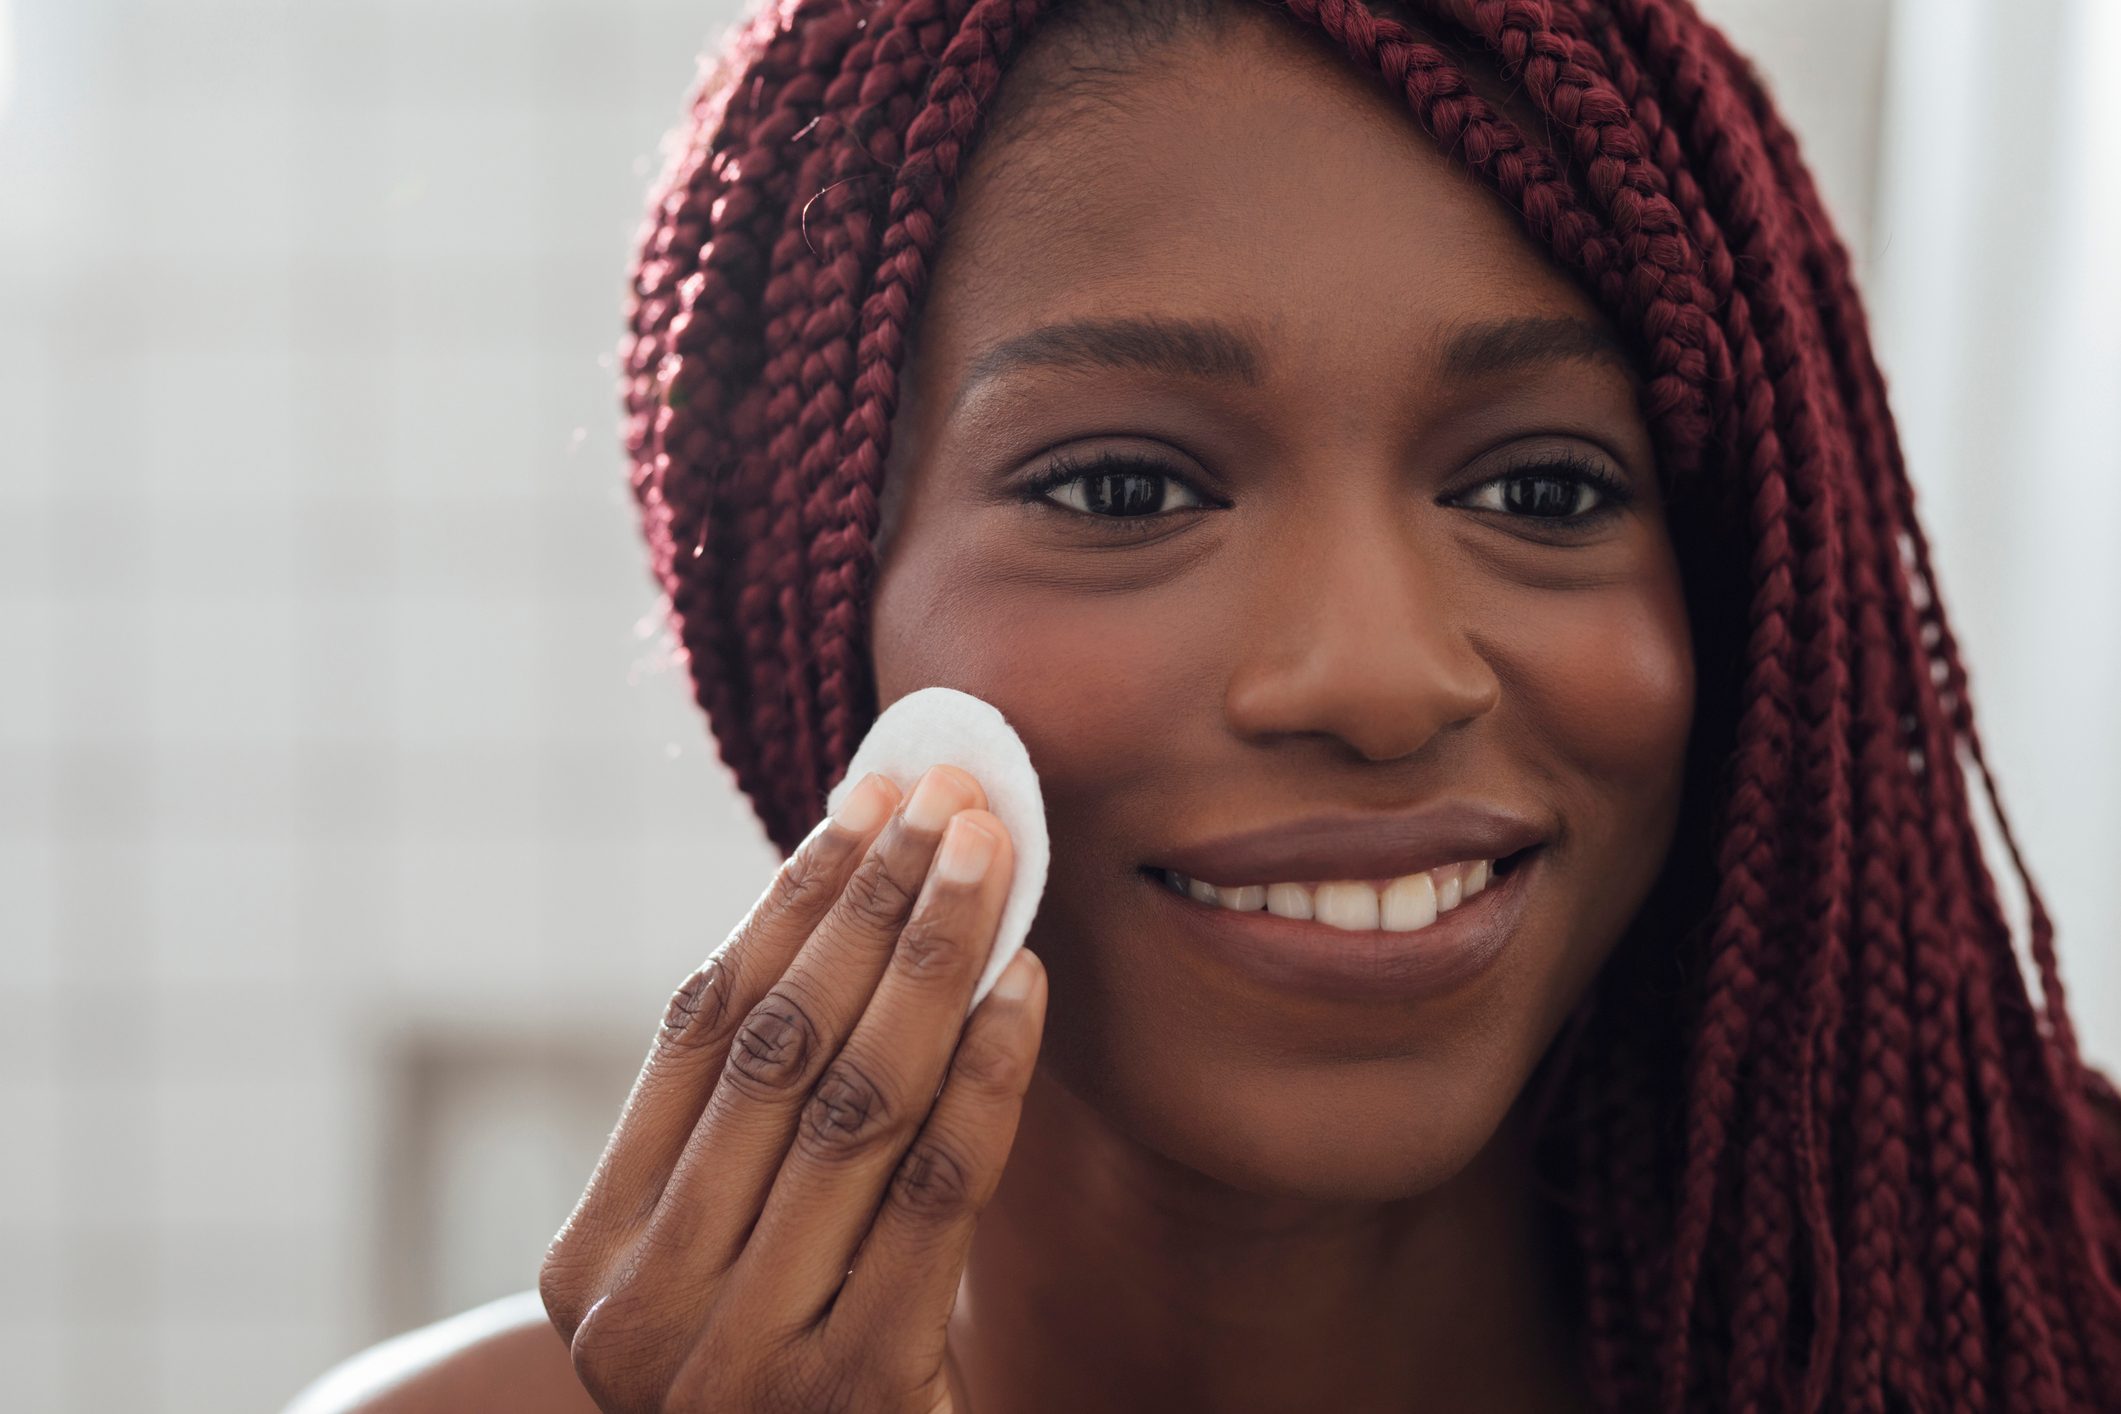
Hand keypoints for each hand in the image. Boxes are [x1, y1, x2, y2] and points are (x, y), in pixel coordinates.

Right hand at [540, 764, 1046, 1412]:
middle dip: (872, 904)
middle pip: (779, 1049)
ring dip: (931, 960)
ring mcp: (740, 1360)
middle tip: (947, 795)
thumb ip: (757, 1134)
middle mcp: (643, 1312)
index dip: (788, 902)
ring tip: (990, 856)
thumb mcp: (733, 1267)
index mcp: (591, 1263)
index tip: (862, 802)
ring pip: (854, 1103)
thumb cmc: (782, 1381)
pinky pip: (934, 1191)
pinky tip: (1023, 986)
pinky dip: (985, 1074)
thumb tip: (844, 909)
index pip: (696, 1031)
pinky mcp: (856, 1393)